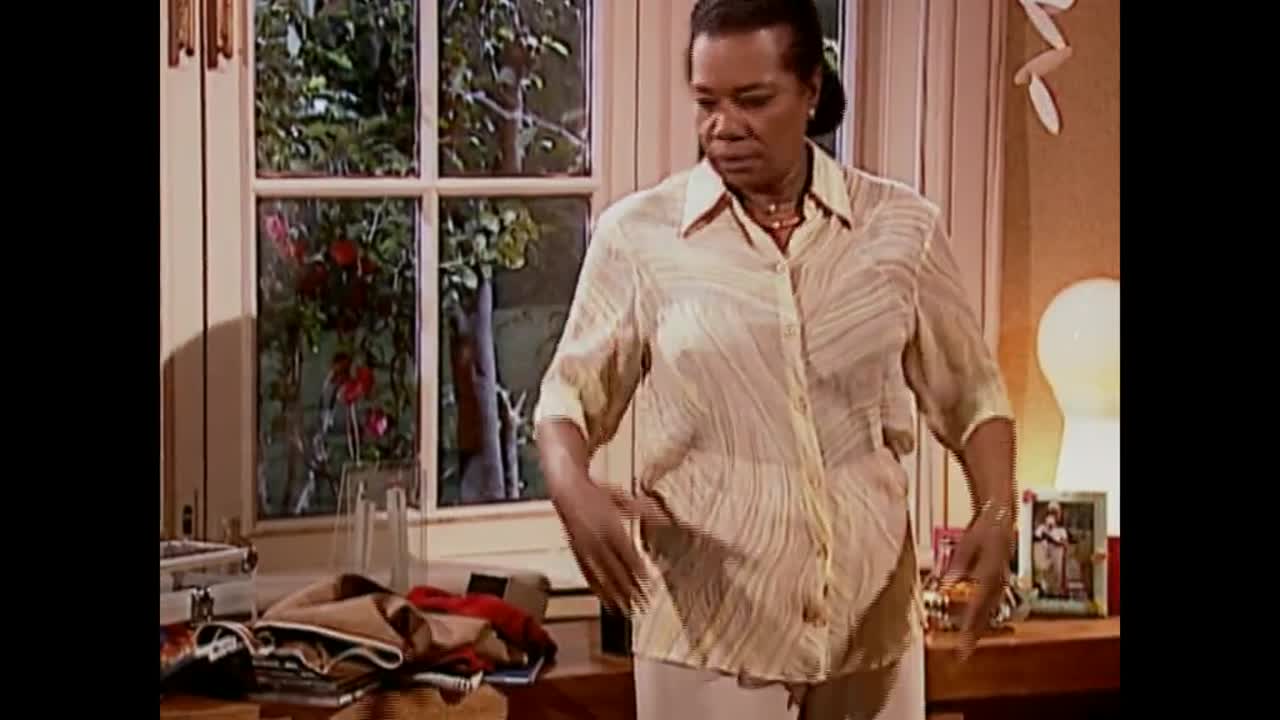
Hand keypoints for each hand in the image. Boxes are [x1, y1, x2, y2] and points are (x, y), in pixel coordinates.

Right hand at [550, 477, 651, 612]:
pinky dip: (598, 590)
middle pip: (615, 570)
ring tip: (627, 610)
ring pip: (602, 577)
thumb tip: (663, 519)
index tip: (650, 583)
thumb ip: (640, 511)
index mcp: (609, 526)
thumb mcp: (622, 498)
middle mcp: (596, 540)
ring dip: (615, 594)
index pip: (626, 553)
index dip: (638, 570)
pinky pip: (588, 576)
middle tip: (644, 603)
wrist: (567, 490)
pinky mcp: (578, 555)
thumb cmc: (598, 494)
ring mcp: (585, 550)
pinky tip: (606, 601)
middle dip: (630, 588)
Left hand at [943, 501, 1013, 660]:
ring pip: (989, 611)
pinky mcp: (999, 583)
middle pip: (985, 613)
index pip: (978, 604)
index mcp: (991, 573)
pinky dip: (981, 616)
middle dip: (973, 634)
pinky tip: (972, 625)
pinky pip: (990, 604)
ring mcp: (1001, 583)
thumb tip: (946, 586)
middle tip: (963, 653)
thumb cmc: (983, 530)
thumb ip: (957, 567)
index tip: (962, 641)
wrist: (1002, 519)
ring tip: (967, 645)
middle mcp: (998, 582)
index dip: (969, 625)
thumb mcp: (966, 545)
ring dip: (978, 628)